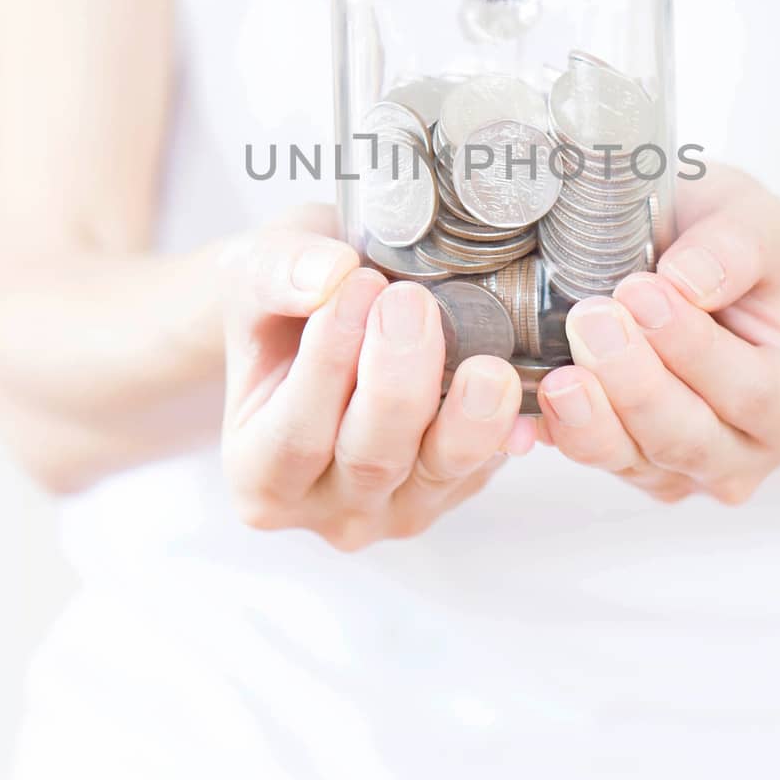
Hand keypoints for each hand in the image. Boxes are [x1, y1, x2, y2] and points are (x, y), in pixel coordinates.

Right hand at [220, 208, 532, 547]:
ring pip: (439, 469)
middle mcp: (326, 506)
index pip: (295, 435)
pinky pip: (487, 462)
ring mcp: (398, 506)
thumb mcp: (256, 272)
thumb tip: (328, 275)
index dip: (328, 364)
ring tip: (486, 362)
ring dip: (467, 417)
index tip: (357, 288)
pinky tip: (523, 383)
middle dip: (397, 381)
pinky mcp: (457, 488)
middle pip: (371, 459)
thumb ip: (279, 272)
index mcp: (258, 473)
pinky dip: (506, 424)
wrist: (319, 315)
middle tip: (412, 302)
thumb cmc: (280, 305)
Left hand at [536, 168, 779, 504]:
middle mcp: (747, 452)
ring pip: (633, 459)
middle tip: (591, 319)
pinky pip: (587, 458)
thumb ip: (735, 246)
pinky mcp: (625, 466)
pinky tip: (529, 405)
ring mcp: (682, 469)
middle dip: (636, 382)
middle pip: (690, 438)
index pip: (751, 391)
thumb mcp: (749, 220)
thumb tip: (689, 280)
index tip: (642, 292)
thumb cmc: (729, 245)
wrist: (692, 263)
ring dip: (593, 417)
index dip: (693, 348)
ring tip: (560, 371)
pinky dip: (556, 431)